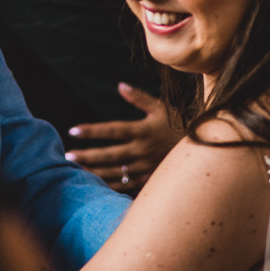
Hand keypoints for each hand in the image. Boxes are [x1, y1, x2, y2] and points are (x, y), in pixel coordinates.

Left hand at [65, 83, 179, 194]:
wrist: (201, 149)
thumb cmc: (178, 125)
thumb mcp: (160, 108)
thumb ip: (139, 98)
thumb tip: (120, 85)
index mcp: (143, 130)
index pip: (112, 130)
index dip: (92, 130)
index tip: (73, 130)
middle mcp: (142, 150)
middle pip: (110, 154)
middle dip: (87, 155)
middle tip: (67, 155)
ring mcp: (145, 167)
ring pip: (115, 172)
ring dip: (94, 171)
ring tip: (76, 169)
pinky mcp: (148, 179)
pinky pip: (126, 185)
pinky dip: (109, 185)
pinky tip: (95, 184)